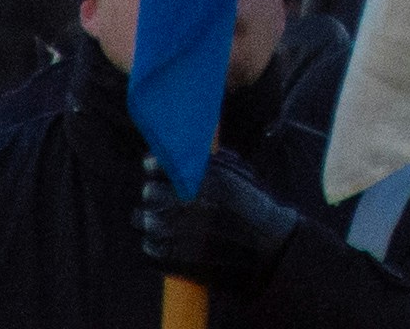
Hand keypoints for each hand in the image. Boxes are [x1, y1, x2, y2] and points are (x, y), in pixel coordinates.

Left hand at [138, 155, 306, 282]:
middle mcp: (180, 204)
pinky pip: (148, 246)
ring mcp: (172, 233)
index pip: (156, 165)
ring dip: (154, 219)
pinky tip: (174, 241)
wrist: (266, 250)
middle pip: (149, 192)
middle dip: (157, 193)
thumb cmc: (253, 207)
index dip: (157, 166)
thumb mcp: (236, 173)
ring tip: (172, 223)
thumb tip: (179, 152)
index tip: (158, 168)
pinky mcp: (169, 257)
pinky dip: (157, 243)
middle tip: (169, 198)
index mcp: (196, 179)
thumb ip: (205, 161)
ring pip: (143, 219)